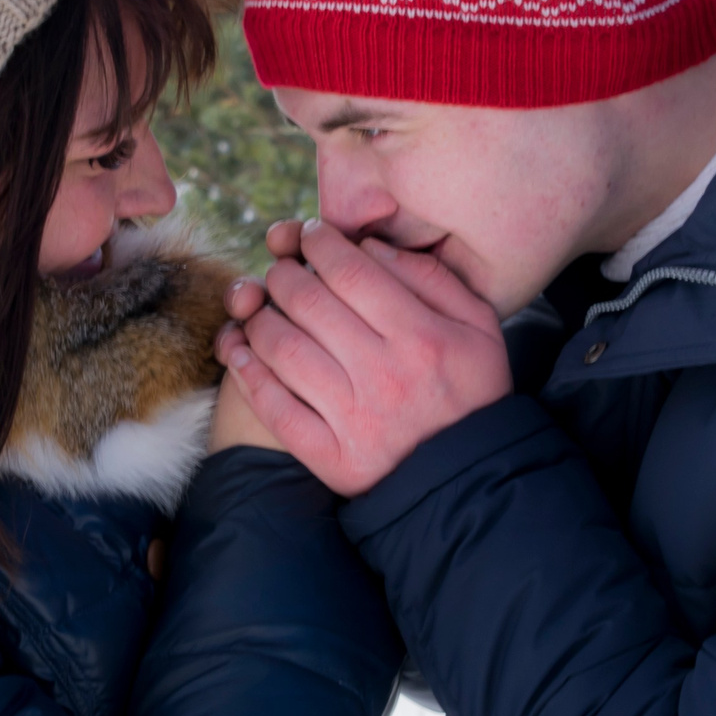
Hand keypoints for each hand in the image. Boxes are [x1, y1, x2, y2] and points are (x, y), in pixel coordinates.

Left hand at [215, 217, 511, 495]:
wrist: (472, 480)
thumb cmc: (474, 392)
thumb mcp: (479, 328)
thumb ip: (431, 279)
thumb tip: (371, 248)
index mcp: (422, 337)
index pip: (351, 272)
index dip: (319, 244)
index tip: (310, 235)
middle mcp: (384, 374)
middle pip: (307, 303)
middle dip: (282, 274)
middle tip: (280, 269)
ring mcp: (354, 419)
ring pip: (282, 349)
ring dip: (258, 318)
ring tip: (261, 307)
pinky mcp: (332, 458)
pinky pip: (274, 408)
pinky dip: (246, 373)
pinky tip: (236, 350)